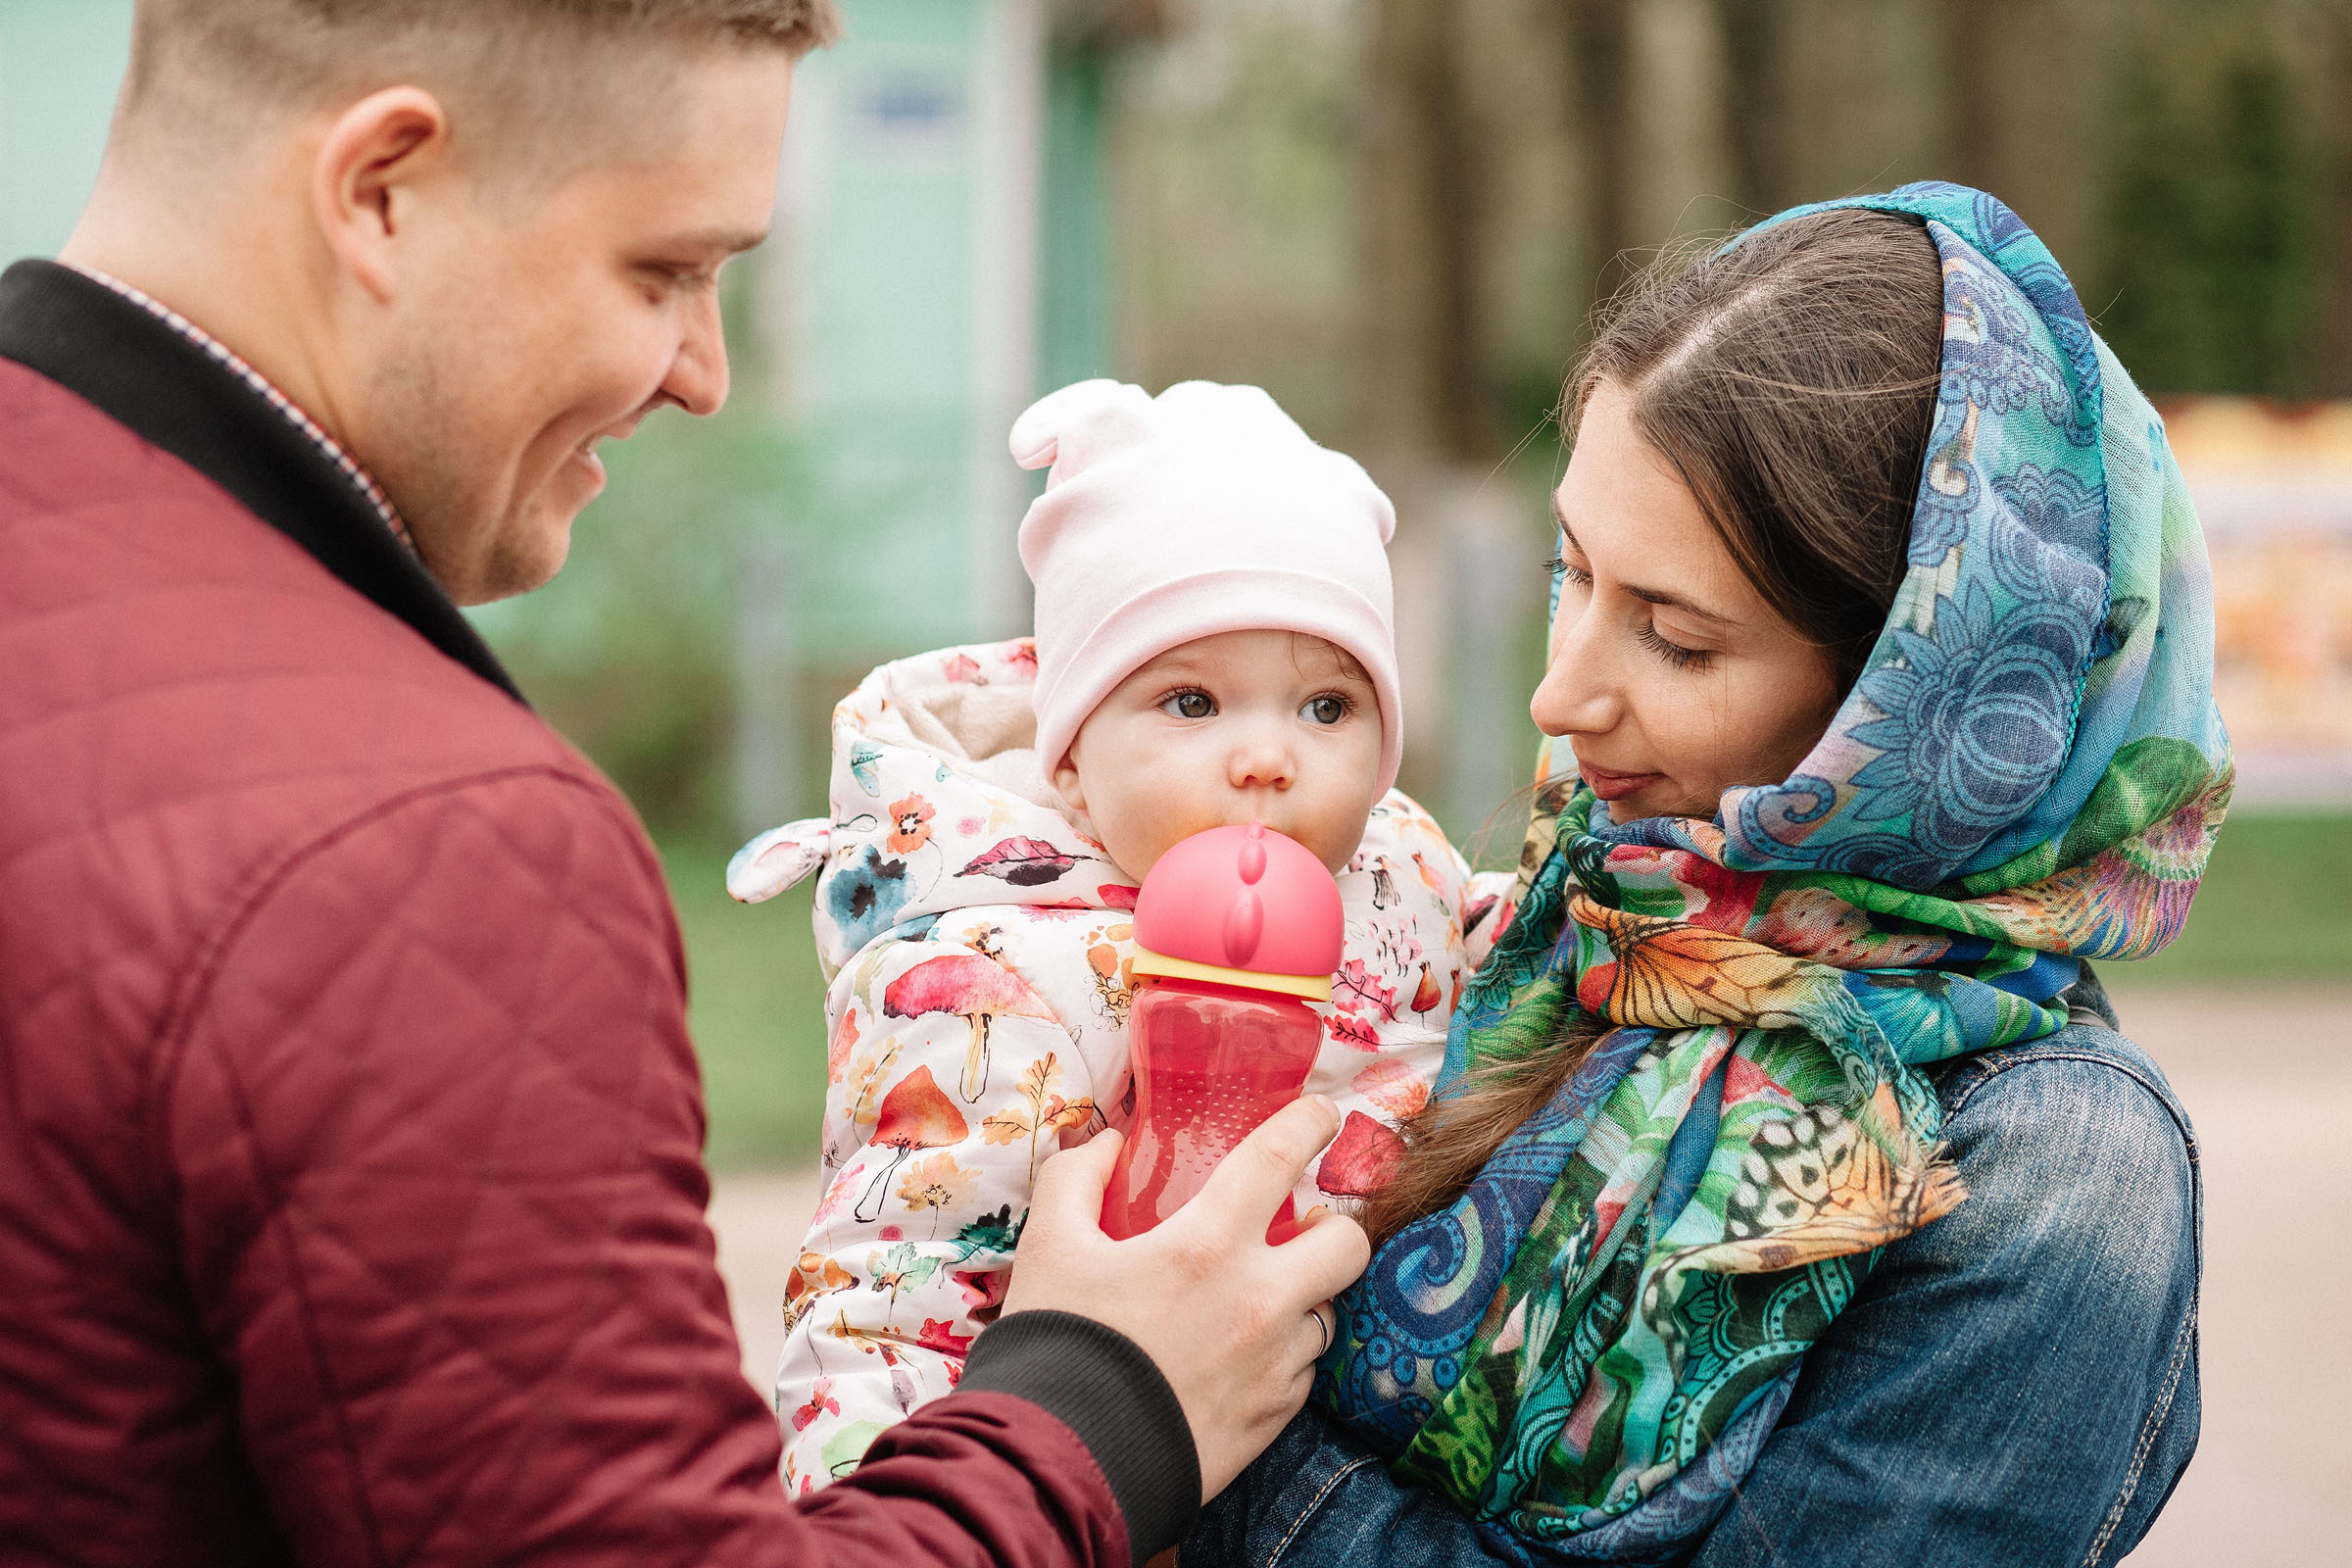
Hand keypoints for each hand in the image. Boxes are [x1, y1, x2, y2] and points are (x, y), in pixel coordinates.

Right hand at [1001, 1095, 1370, 1501]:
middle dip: (1333, 1226)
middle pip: (1347, 1244)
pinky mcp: (1274, 1418)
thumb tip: (1108, 1144)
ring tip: (1253, 1298)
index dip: (1310, 1124)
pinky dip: (1281, 1354)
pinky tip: (1238, 1355)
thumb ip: (1077, 1179)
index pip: (1281, 1158)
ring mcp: (1275, 1365)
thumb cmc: (1058, 1346)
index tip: (1322, 1115)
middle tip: (1297, 1227)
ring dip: (1300, 1296)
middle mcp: (1261, 1301)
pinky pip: (1301, 1371)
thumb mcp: (1049, 1246)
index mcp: (1209, 1246)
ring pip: (1326, 1312)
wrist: (1066, 1466)